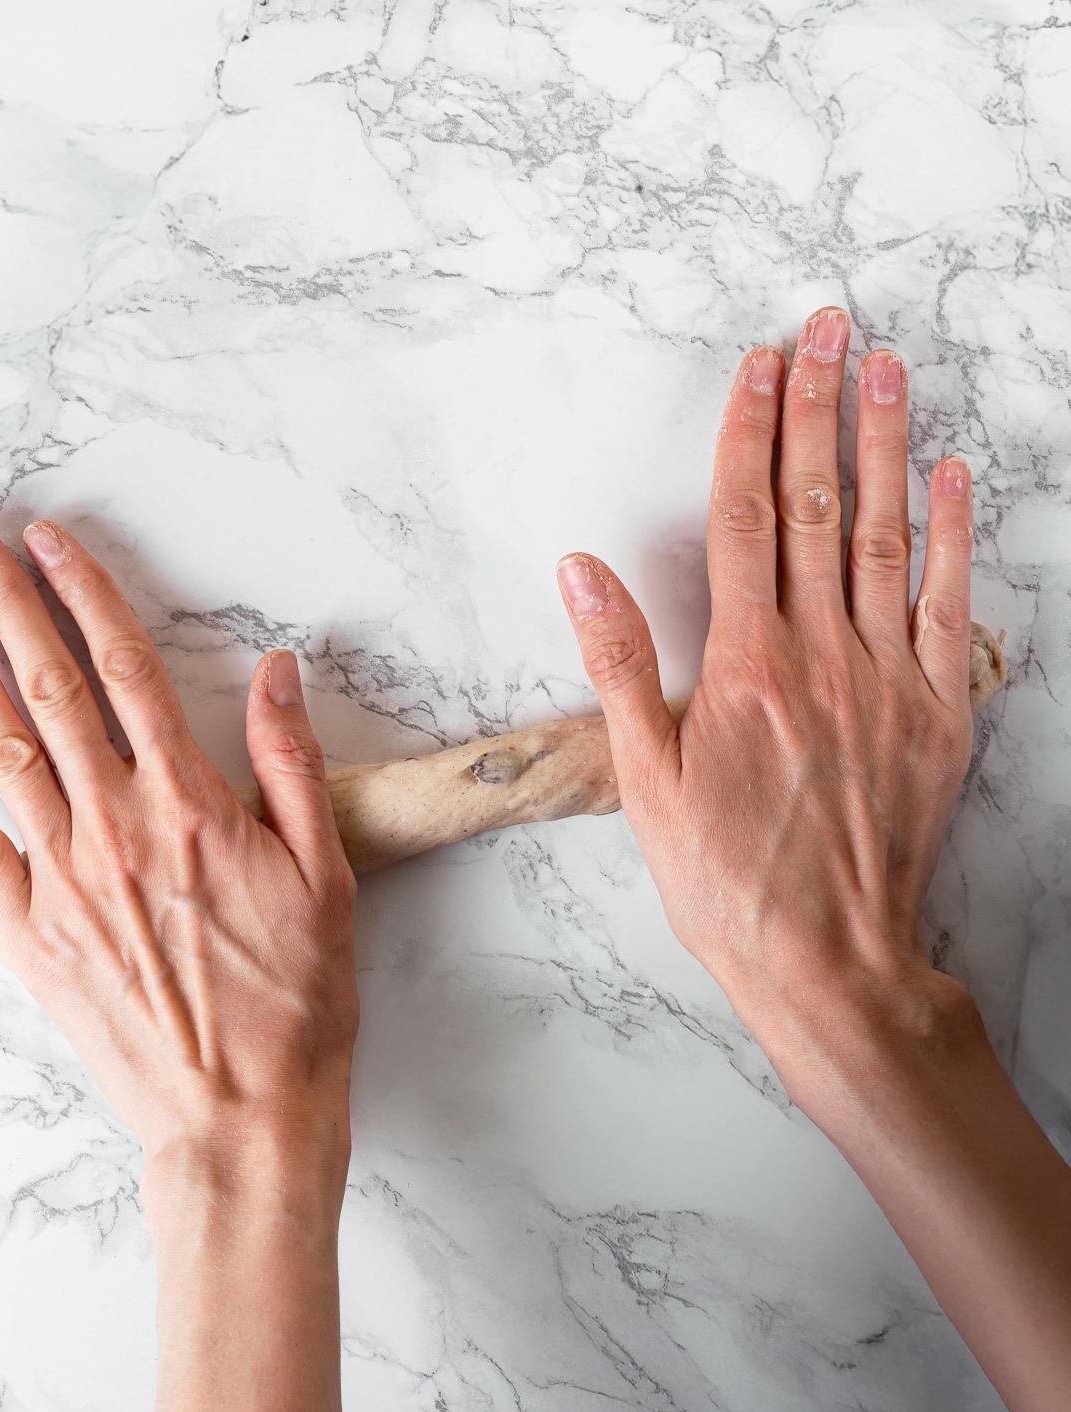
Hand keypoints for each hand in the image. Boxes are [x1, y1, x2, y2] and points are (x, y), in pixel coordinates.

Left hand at [0, 516, 357, 1204]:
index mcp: (192, 806)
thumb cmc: (294, 1000)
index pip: (128, 671)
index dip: (85, 595)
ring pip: (0, 749)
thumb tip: (278, 673)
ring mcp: (63, 881)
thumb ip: (292, 764)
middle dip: (4, 603)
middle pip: (51, 690)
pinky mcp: (29, 934)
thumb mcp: (327, 874)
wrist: (240, 1114)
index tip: (50, 542)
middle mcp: (117, 828)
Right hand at [557, 307, 975, 1127]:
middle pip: (814, 506)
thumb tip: (581, 570)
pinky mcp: (936, 712)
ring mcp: (886, 679)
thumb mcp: (644, 783)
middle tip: (826, 328)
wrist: (828, 959)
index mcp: (744, 668)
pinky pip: (948, 605)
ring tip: (884, 367)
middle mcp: (820, 657)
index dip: (749, 432)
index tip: (758, 365)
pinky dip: (952, 534)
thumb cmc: (728, 881)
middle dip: (818, 408)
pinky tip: (953, 473)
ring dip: (883, 446)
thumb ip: (618, 666)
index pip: (744, 520)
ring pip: (881, 537)